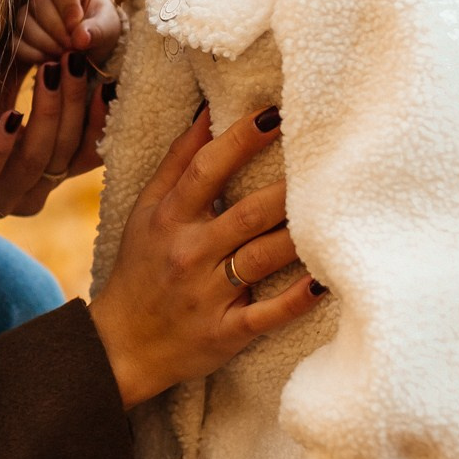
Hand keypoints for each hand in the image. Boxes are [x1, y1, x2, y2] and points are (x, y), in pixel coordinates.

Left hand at [0, 53, 110, 217]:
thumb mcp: (6, 101)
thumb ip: (37, 81)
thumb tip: (65, 40)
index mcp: (49, 174)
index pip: (89, 154)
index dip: (101, 121)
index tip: (107, 83)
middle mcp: (33, 192)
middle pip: (65, 149)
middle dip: (73, 101)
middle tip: (73, 61)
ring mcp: (4, 198)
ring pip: (37, 158)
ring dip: (46, 112)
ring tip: (48, 71)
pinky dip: (4, 143)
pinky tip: (10, 114)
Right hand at [11, 0, 122, 67]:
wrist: (89, 46)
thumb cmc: (99, 29)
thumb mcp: (107, 29)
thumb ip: (97, 31)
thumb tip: (80, 38)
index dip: (69, 9)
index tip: (77, 30)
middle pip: (38, 3)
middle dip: (57, 31)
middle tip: (73, 48)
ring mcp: (27, 11)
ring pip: (24, 23)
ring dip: (45, 44)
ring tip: (64, 55)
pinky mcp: (18, 33)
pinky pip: (16, 42)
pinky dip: (32, 54)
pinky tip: (50, 60)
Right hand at [85, 106, 319, 406]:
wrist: (122, 346)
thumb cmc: (140, 268)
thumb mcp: (146, 211)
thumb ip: (178, 162)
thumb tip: (209, 111)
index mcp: (169, 218)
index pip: (206, 169)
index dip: (241, 139)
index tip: (275, 114)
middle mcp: (188, 252)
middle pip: (247, 213)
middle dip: (286, 189)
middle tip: (326, 162)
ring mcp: (207, 295)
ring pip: (261, 258)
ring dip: (298, 236)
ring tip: (337, 213)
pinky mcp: (224, 333)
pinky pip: (266, 315)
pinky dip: (296, 300)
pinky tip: (324, 283)